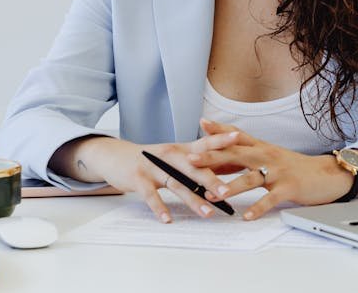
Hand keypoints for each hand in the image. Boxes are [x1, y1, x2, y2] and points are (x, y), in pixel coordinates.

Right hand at [61, 134, 239, 222]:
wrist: (116, 156)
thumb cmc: (151, 159)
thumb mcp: (173, 156)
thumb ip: (195, 161)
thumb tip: (226, 170)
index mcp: (181, 149)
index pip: (204, 143)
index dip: (221, 140)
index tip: (240, 139)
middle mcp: (169, 155)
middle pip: (193, 167)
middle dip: (211, 180)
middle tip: (227, 192)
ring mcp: (153, 166)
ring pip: (176, 184)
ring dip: (192, 199)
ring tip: (207, 213)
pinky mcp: (138, 178)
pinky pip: (151, 195)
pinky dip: (159, 208)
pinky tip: (167, 219)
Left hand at [185, 118, 355, 220]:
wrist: (325, 174)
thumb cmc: (293, 167)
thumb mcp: (269, 156)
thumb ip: (248, 154)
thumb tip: (221, 155)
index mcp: (261, 147)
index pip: (237, 135)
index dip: (219, 129)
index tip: (201, 124)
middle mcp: (267, 156)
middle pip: (237, 154)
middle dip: (213, 157)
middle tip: (191, 160)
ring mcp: (278, 172)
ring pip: (252, 177)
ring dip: (233, 185)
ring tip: (217, 194)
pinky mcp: (289, 188)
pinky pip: (271, 199)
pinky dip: (258, 208)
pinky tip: (246, 216)